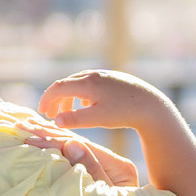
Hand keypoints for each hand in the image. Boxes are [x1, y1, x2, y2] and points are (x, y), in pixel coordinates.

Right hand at [18, 116, 138, 186]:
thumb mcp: (110, 195)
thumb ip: (92, 170)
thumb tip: (71, 143)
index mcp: (120, 165)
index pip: (81, 149)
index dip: (53, 143)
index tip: (30, 138)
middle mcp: (115, 161)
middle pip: (78, 144)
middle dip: (48, 136)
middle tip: (22, 126)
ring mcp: (110, 165)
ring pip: (76, 146)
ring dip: (51, 137)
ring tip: (28, 127)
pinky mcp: (105, 170)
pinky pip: (79, 154)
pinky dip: (60, 146)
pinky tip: (46, 137)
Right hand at [38, 69, 169, 131]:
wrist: (152, 106)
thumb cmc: (124, 113)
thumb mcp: (98, 118)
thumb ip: (75, 119)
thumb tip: (56, 120)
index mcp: (87, 83)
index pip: (58, 87)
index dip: (47, 99)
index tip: (42, 113)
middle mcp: (94, 75)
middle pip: (67, 84)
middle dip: (56, 99)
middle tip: (51, 115)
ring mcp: (104, 75)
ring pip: (78, 83)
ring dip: (68, 97)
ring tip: (67, 113)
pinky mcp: (113, 79)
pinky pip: (90, 84)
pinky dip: (81, 95)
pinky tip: (87, 106)